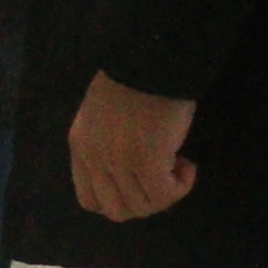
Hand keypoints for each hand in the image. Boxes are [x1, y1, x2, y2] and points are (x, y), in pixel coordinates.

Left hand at [68, 72, 198, 221]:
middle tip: (163, 178)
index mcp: (80, 145)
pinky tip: (187, 166)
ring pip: (142, 207)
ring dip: (165, 194)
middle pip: (117, 210)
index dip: (118, 200)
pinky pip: (164, 195)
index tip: (139, 182)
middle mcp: (93, 158)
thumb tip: (131, 168)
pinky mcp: (146, 162)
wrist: (148, 58)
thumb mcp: (105, 114)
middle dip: (145, 202)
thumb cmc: (133, 78)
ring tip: (177, 164)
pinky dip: (181, 187)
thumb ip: (108, 142)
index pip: (89, 199)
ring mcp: (117, 162)